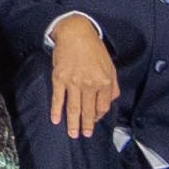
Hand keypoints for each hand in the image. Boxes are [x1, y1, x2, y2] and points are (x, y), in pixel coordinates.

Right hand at [42, 13, 122, 140]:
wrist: (75, 33)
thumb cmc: (94, 49)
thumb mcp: (110, 66)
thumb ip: (113, 85)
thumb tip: (111, 101)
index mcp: (104, 81)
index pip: (103, 106)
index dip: (99, 116)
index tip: (95, 120)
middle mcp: (89, 84)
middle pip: (89, 110)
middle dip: (87, 125)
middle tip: (84, 135)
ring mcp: (73, 82)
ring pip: (73, 107)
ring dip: (73, 123)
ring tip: (72, 134)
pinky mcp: (59, 78)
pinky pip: (58, 98)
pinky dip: (56, 110)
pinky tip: (56, 119)